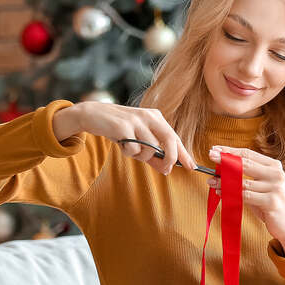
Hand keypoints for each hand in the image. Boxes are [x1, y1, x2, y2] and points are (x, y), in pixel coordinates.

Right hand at [63, 101, 196, 175]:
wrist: (92, 115)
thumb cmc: (117, 129)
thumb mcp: (137, 141)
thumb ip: (152, 155)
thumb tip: (167, 169)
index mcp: (155, 117)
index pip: (174, 136)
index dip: (184, 152)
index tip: (192, 166)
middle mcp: (149, 116)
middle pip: (169, 139)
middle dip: (171, 158)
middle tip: (166, 170)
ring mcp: (137, 120)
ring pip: (150, 148)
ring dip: (141, 156)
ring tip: (129, 148)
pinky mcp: (124, 126)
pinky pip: (133, 149)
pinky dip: (128, 152)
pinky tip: (120, 143)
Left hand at [208, 146, 284, 254]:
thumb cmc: (268, 202)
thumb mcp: (259, 185)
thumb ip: (245, 176)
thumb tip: (219, 168)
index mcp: (273, 166)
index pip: (249, 154)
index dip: (230, 151)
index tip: (215, 149)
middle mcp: (276, 174)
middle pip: (246, 164)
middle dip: (225, 160)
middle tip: (210, 155)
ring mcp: (275, 188)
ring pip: (242, 182)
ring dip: (223, 181)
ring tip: (211, 181)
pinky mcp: (271, 202)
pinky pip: (245, 196)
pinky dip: (230, 194)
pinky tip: (220, 193)